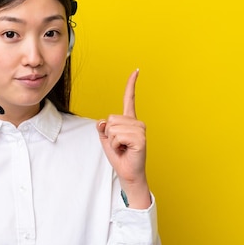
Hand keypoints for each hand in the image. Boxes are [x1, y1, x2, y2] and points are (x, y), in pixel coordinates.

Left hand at [96, 69, 150, 208]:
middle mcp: (137, 123)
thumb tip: (102, 122)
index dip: (131, 85)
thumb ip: (103, 128)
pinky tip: (125, 150)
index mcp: (129, 121)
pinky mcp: (140, 138)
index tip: (136, 71)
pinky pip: (118, 136)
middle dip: (109, 134)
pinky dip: (116, 145)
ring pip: (113, 128)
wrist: (128, 174)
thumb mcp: (107, 140)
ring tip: (122, 148)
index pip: (130, 99)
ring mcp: (140, 130)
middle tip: (119, 145)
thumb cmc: (120, 157)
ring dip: (113, 141)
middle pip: (111, 118)